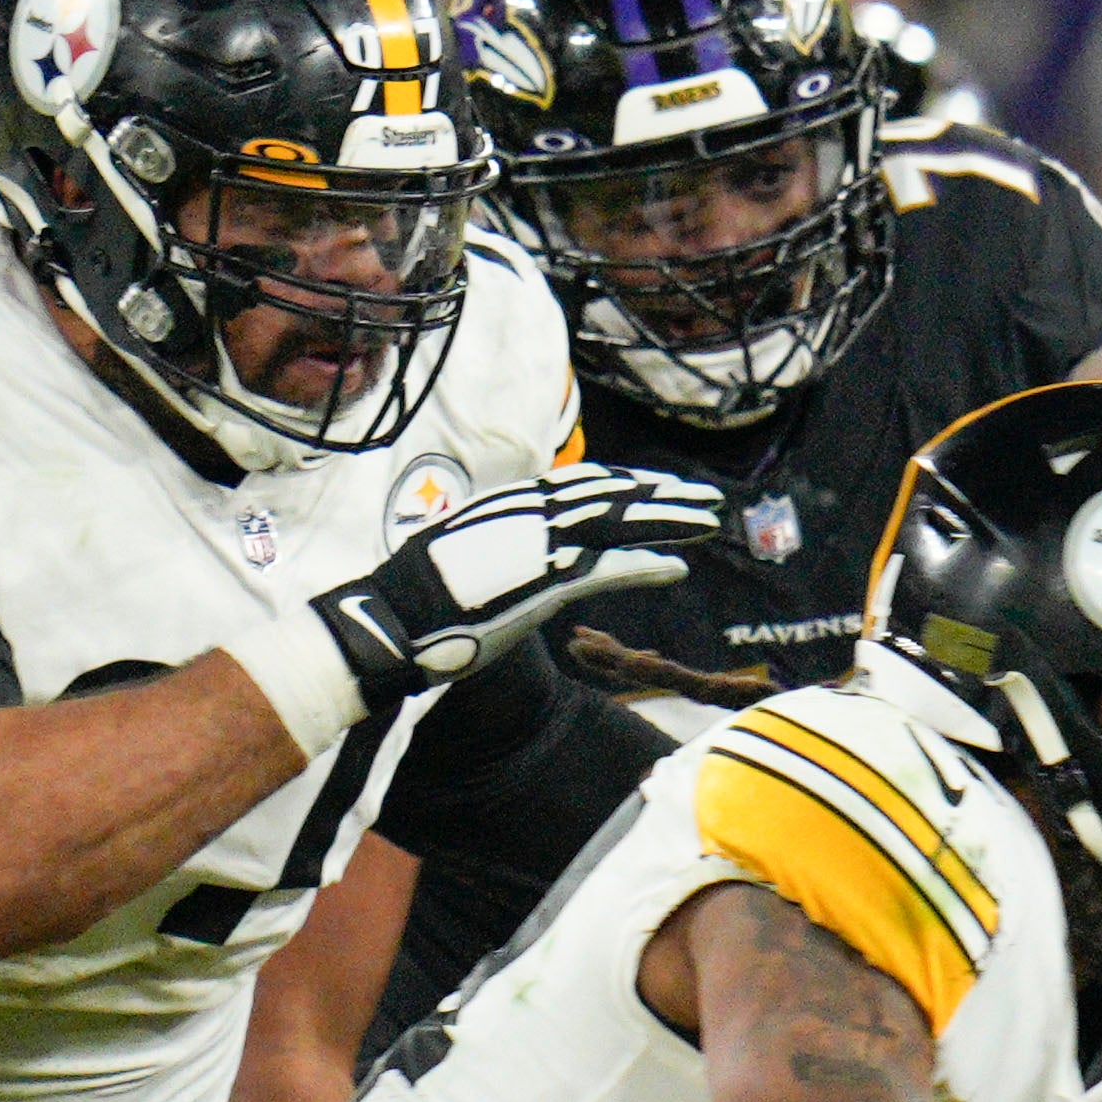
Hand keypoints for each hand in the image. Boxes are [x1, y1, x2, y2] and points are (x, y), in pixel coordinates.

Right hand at [315, 463, 725, 705]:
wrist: (391, 618)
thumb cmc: (420, 595)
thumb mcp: (465, 551)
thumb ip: (500, 541)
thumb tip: (516, 548)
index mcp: (509, 504)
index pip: (581, 483)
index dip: (626, 483)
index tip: (659, 485)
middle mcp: (527, 514)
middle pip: (609, 495)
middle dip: (661, 494)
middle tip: (706, 496)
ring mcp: (537, 545)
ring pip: (618, 522)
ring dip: (668, 520)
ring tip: (710, 520)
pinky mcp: (543, 581)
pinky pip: (607, 569)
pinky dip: (644, 566)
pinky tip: (679, 568)